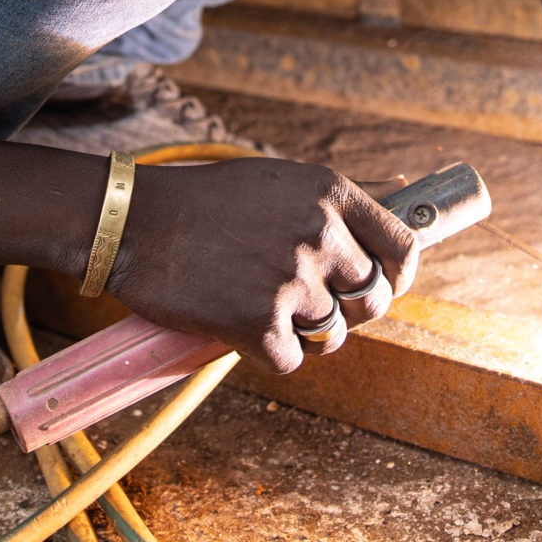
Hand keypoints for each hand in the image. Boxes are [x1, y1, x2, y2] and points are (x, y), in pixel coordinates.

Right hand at [104, 157, 416, 372]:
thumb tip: (409, 192)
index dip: (399, 276)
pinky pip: (290, 361)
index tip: (385, 286)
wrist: (132, 223)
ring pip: (332, 335)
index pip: (404, 247)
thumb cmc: (205, 202)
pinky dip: (267, 354)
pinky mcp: (257, 322)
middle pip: (372, 299)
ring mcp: (290, 279)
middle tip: (309, 305)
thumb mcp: (280, 181)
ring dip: (304, 333)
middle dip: (348, 311)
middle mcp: (319, 233)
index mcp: (330, 193)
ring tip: (264, 309)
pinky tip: (238, 327)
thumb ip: (337, 201)